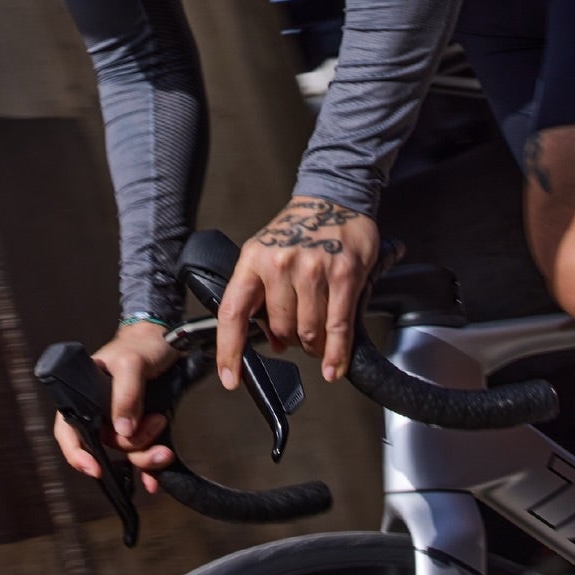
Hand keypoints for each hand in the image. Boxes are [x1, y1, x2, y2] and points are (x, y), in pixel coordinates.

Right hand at [52, 320, 178, 496]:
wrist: (167, 341)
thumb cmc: (141, 345)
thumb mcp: (132, 363)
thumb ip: (126, 394)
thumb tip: (123, 429)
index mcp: (86, 395)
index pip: (68, 430)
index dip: (75, 452)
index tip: (93, 467)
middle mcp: (101, 412)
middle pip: (106, 446)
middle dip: (131, 446)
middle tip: (154, 425)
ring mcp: (121, 421)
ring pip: (126, 453)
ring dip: (146, 456)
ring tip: (165, 445)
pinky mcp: (141, 427)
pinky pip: (140, 456)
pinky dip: (148, 469)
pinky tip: (155, 477)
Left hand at [217, 197, 379, 388]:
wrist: (334, 197)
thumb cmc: (298, 228)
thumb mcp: (266, 253)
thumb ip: (262, 296)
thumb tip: (271, 341)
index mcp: (253, 260)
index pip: (233, 313)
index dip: (229, 350)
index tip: (231, 377)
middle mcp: (280, 264)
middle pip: (279, 329)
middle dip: (288, 341)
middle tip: (297, 336)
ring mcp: (313, 270)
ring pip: (309, 332)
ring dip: (313, 346)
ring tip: (317, 339)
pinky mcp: (344, 275)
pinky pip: (338, 328)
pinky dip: (336, 354)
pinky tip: (334, 365)